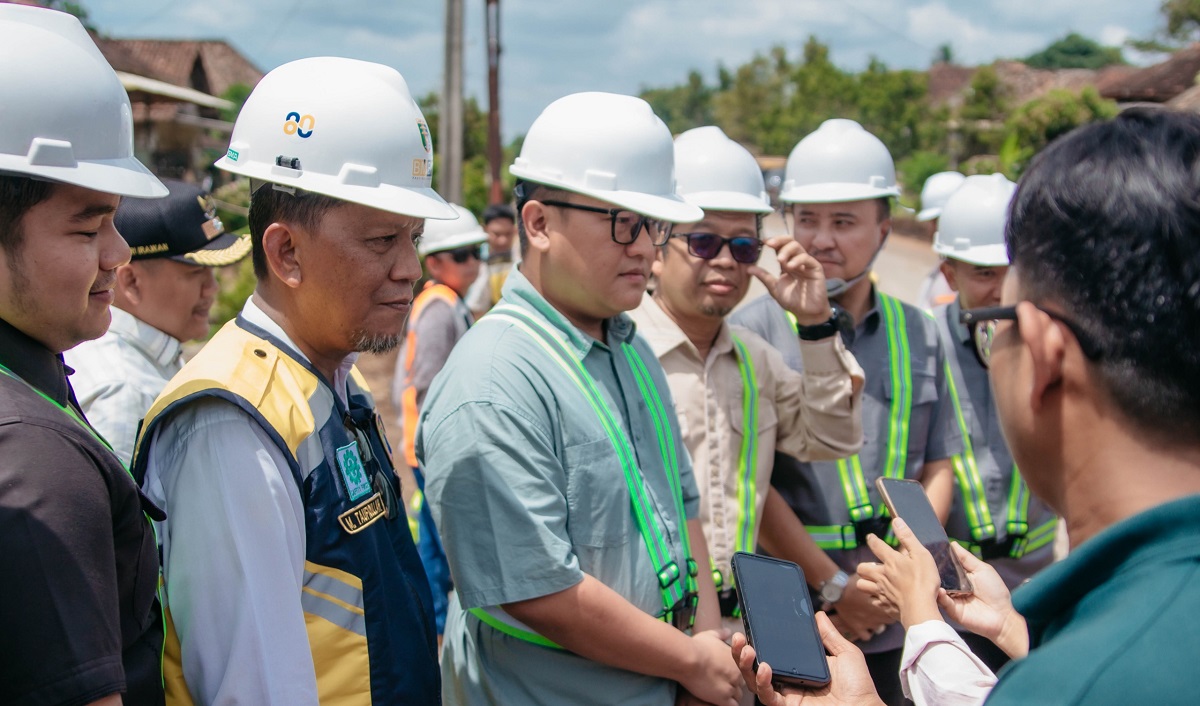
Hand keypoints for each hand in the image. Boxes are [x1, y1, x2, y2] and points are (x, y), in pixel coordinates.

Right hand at [681, 630, 743, 705]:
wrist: (689, 658)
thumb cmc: (697, 647)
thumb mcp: (710, 635)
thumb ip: (720, 634)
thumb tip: (727, 631)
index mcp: (736, 660)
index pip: (741, 671)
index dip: (732, 675)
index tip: (723, 676)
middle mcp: (738, 674)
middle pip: (740, 685)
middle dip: (732, 687)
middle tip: (720, 686)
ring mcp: (731, 687)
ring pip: (737, 697)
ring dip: (729, 697)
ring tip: (718, 695)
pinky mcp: (723, 698)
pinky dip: (726, 705)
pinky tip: (717, 702)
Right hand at [730, 613, 884, 705]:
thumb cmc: (859, 688)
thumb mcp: (845, 654)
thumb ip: (829, 636)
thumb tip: (818, 614)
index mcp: (799, 667)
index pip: (772, 651)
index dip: (759, 640)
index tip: (751, 624)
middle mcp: (789, 680)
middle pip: (756, 666)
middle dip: (742, 652)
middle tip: (739, 636)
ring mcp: (786, 694)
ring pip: (755, 681)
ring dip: (746, 665)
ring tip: (746, 649)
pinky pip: (768, 696)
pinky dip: (762, 682)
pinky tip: (765, 668)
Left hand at [750, 236, 830, 325]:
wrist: (806, 314)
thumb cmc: (792, 301)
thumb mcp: (774, 288)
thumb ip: (764, 277)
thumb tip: (748, 268)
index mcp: (787, 263)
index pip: (780, 247)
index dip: (773, 242)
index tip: (763, 241)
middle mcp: (797, 261)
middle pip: (790, 242)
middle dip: (779, 240)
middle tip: (770, 244)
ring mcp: (807, 264)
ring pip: (798, 247)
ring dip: (786, 250)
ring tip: (779, 259)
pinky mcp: (816, 269)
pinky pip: (807, 258)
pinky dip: (798, 260)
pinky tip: (790, 266)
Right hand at [826, 575, 894, 642]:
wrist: (836, 590)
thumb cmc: (852, 581)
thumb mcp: (868, 577)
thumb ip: (879, 578)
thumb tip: (887, 574)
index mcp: (883, 602)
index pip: (896, 609)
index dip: (894, 606)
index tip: (891, 603)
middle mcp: (878, 615)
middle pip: (890, 619)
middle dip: (888, 615)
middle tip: (882, 608)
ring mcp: (868, 623)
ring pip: (880, 628)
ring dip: (878, 623)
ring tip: (873, 616)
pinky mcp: (858, 628)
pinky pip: (867, 636)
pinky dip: (867, 632)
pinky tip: (865, 627)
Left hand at [855, 518, 943, 629]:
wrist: (920, 608)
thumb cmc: (924, 580)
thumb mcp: (921, 554)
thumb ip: (908, 538)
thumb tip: (896, 521)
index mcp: (891, 561)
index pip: (877, 546)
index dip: (872, 540)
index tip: (870, 538)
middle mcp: (881, 575)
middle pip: (862, 568)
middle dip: (864, 566)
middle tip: (873, 566)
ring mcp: (881, 591)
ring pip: (861, 585)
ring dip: (865, 582)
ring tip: (873, 581)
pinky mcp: (883, 605)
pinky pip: (872, 600)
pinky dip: (875, 598)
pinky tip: (882, 597)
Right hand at [937, 543, 1027, 658]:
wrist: (1002, 616)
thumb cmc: (995, 591)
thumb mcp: (982, 570)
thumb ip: (966, 558)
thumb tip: (952, 544)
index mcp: (959, 576)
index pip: (945, 565)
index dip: (939, 558)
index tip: (929, 549)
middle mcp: (953, 586)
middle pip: (939, 576)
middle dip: (933, 569)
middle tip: (925, 562)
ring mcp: (951, 598)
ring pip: (938, 588)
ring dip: (935, 582)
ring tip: (930, 575)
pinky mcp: (951, 610)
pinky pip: (943, 601)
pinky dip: (941, 596)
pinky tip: (942, 590)